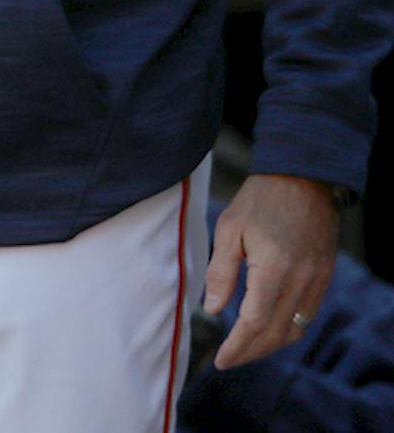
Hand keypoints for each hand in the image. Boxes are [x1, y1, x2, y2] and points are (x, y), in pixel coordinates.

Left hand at [204, 172, 340, 368]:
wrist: (302, 178)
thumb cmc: (259, 200)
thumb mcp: (229, 228)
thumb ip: (222, 272)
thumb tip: (212, 310)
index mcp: (273, 269)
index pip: (255, 322)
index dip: (237, 346)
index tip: (220, 359)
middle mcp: (301, 280)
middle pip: (277, 333)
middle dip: (251, 352)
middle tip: (228, 360)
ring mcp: (317, 280)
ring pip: (295, 329)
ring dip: (270, 345)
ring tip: (245, 349)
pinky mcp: (325, 276)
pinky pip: (308, 315)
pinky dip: (288, 329)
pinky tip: (269, 329)